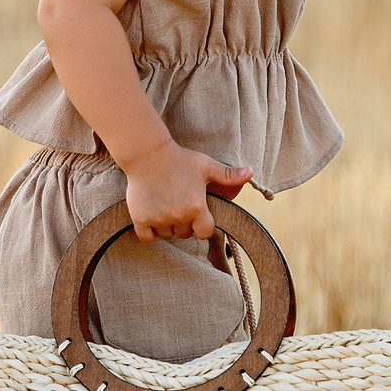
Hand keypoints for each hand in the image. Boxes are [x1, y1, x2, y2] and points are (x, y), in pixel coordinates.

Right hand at [116, 141, 252, 241]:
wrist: (147, 153)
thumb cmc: (179, 159)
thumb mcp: (206, 165)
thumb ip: (228, 175)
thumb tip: (250, 173)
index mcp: (196, 207)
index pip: (205, 232)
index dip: (203, 225)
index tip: (197, 215)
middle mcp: (178, 216)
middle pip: (185, 234)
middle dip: (184, 223)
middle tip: (179, 205)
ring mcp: (159, 219)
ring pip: (167, 235)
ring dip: (167, 226)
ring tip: (164, 206)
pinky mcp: (140, 219)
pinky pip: (147, 237)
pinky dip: (149, 231)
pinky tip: (151, 216)